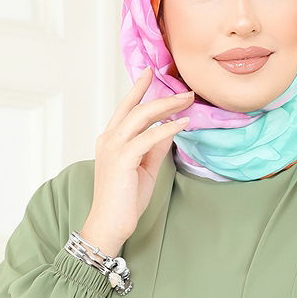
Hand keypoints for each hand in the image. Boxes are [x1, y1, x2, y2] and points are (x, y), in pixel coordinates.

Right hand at [81, 67, 193, 254]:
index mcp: (110, 139)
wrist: (110, 224)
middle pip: (136, 107)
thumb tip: (170, 130)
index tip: (151, 73)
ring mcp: (114, 147)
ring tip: (187, 102)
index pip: (125, 108)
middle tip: (185, 91)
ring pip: (142, 116)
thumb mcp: (145, 168)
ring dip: (167, 107)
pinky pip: (148, 137)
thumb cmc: (125, 200)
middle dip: (161, 96)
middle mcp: (109, 139)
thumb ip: (154, 148)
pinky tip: (182, 124)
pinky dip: (167, 129)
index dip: (138, 89)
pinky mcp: (123, 159)